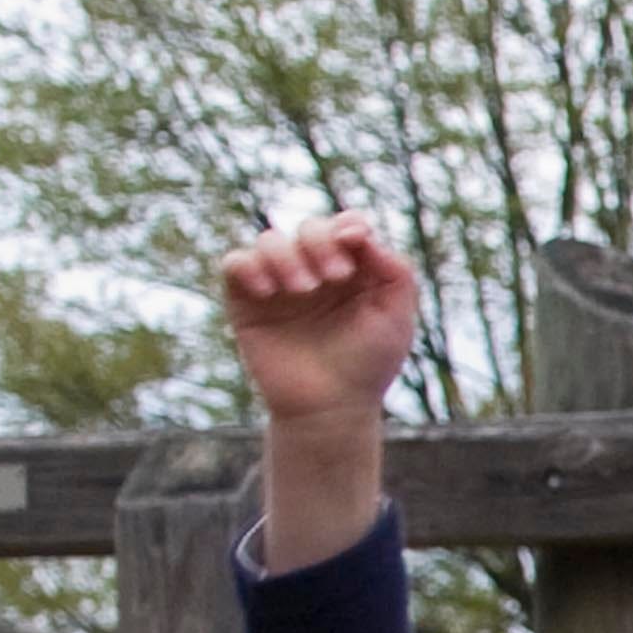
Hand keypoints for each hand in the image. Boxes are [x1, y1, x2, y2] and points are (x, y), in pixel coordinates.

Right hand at [216, 211, 420, 421]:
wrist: (330, 407)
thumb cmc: (368, 364)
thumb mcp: (397, 318)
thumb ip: (395, 271)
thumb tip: (362, 233)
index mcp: (352, 269)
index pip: (345, 226)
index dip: (348, 225)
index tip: (354, 241)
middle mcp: (314, 270)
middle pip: (309, 227)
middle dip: (320, 241)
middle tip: (334, 276)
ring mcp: (279, 283)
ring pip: (270, 240)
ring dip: (286, 256)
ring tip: (303, 289)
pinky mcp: (247, 300)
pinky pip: (235, 263)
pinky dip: (249, 266)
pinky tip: (269, 291)